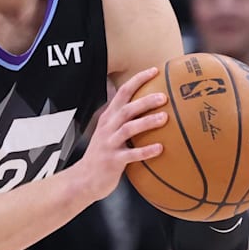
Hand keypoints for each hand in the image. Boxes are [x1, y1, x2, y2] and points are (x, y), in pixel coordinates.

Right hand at [71, 67, 166, 200]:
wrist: (84, 178)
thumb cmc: (104, 155)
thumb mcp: (110, 133)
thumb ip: (125, 121)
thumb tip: (152, 110)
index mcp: (109, 118)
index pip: (122, 93)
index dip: (138, 80)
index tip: (155, 71)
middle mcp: (108, 128)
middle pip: (126, 109)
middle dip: (145, 101)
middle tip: (164, 96)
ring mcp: (109, 144)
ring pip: (128, 129)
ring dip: (147, 122)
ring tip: (165, 118)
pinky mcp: (113, 160)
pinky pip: (131, 154)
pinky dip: (146, 151)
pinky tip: (160, 148)